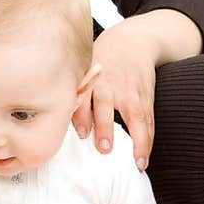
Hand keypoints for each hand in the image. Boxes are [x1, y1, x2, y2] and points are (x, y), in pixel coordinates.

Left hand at [73, 16, 158, 168]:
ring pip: (136, 117)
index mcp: (92, 77)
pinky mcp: (146, 97)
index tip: (82, 134)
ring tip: (137, 164)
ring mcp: (131, 91)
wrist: (136, 39)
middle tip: (105, 149)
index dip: (82, 115)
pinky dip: (147, 140)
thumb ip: (75, 87)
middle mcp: (111, 84)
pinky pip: (148, 121)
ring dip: (138, 141)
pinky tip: (144, 158)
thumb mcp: (86, 64)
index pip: (84, 97)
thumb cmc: (105, 56)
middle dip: (106, 127)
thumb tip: (55, 114)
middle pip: (108, 106)